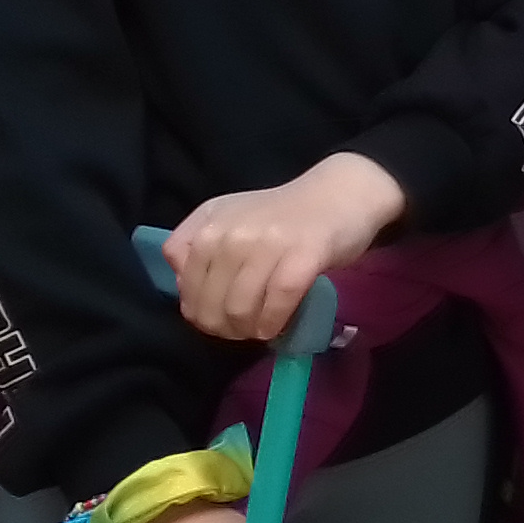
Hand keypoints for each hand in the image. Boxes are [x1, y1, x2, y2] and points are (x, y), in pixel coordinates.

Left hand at [165, 153, 402, 343]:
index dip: (198, 311)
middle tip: (241, 329)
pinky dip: (273, 323)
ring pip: (240, 308)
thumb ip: (193, 244)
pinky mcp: (304, 256)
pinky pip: (277, 303)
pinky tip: (276, 327)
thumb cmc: (283, 212)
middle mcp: (232, 233)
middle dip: (223, 327)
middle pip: (210, 304)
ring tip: (259, 329)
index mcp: (209, 224)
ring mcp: (268, 244)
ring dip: (248, 330)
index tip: (216, 317)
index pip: (185, 286)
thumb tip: (181, 287)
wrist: (342, 193)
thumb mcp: (228, 217)